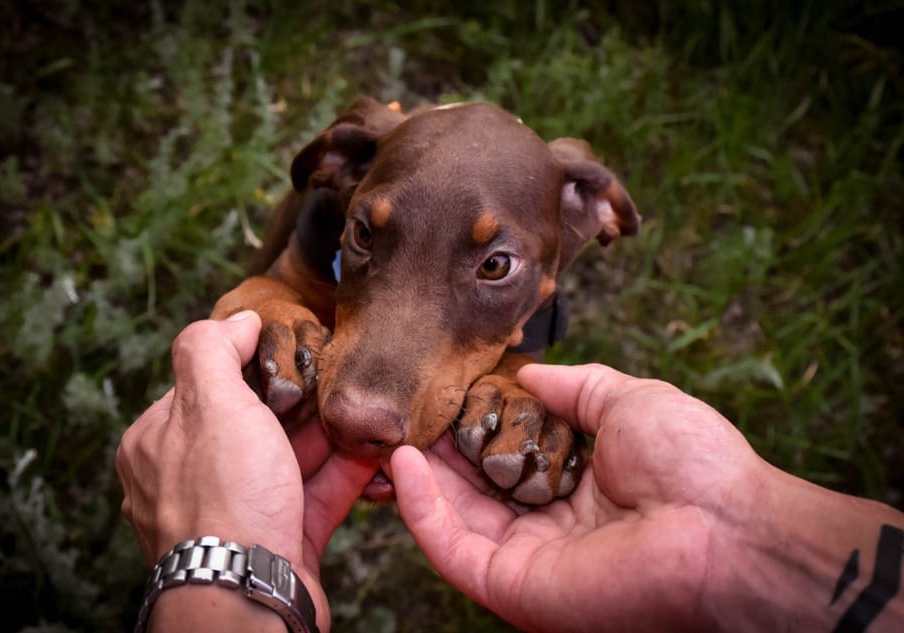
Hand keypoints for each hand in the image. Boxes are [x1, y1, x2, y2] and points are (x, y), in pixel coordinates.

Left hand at [116, 311, 377, 631]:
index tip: (292, 354)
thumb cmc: (222, 500)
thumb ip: (213, 350)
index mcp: (159, 441)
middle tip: (337, 379)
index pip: (208, 387)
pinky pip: (314, 494)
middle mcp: (192, 478)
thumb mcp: (210, 404)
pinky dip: (343, 472)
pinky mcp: (278, 539)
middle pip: (254, 423)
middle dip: (299, 402)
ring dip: (329, 434)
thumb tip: (237, 320)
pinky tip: (374, 450)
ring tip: (364, 408)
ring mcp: (237, 512)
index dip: (252, 366)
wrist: (247, 593)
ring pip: (289, 460)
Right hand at [390, 363, 903, 632]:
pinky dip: (421, 507)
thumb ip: (575, 388)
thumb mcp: (628, 402)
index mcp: (578, 487)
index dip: (474, 425)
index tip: (445, 392)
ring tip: (394, 428)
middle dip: (439, 449)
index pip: (507, 457)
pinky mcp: (513, 585)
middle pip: (473, 489)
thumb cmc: (694, 465)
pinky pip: (451, 547)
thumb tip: (530, 372)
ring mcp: (528, 558)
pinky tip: (407, 460)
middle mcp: (549, 526)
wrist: (726, 529)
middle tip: (408, 410)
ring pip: (453, 517)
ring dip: (419, 474)